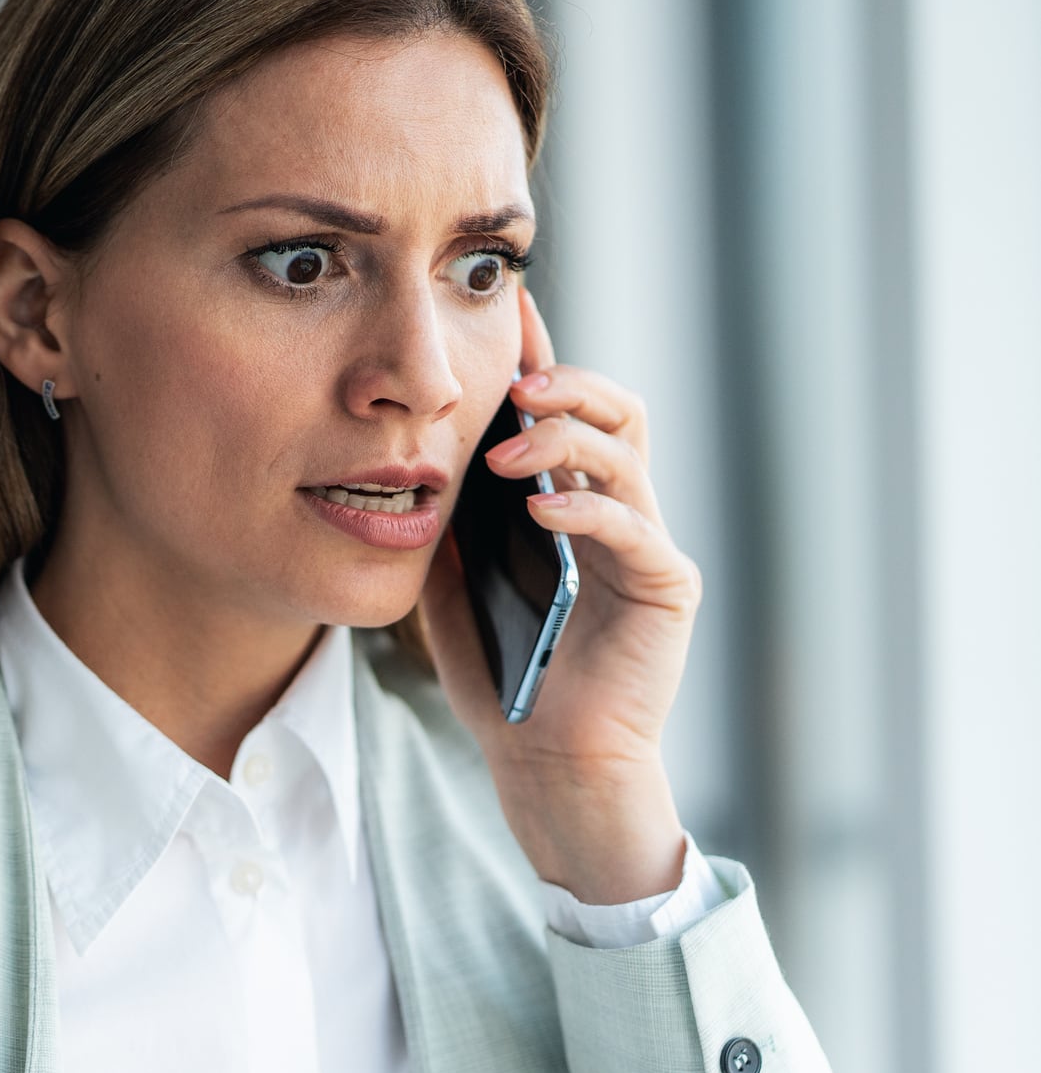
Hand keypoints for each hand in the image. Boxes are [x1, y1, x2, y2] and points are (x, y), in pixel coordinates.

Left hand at [418, 285, 700, 904]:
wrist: (546, 762)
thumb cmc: (504, 676)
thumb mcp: (450, 585)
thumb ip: (443, 524)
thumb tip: (408, 461)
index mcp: (569, 503)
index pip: (563, 413)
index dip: (540, 358)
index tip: (507, 311)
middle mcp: (617, 513)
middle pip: (615, 412)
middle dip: (565, 384)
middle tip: (511, 383)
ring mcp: (646, 547)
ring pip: (627, 456)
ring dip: (567, 437)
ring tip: (508, 448)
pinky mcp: (665, 589)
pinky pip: (635, 530)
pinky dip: (589, 509)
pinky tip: (543, 509)